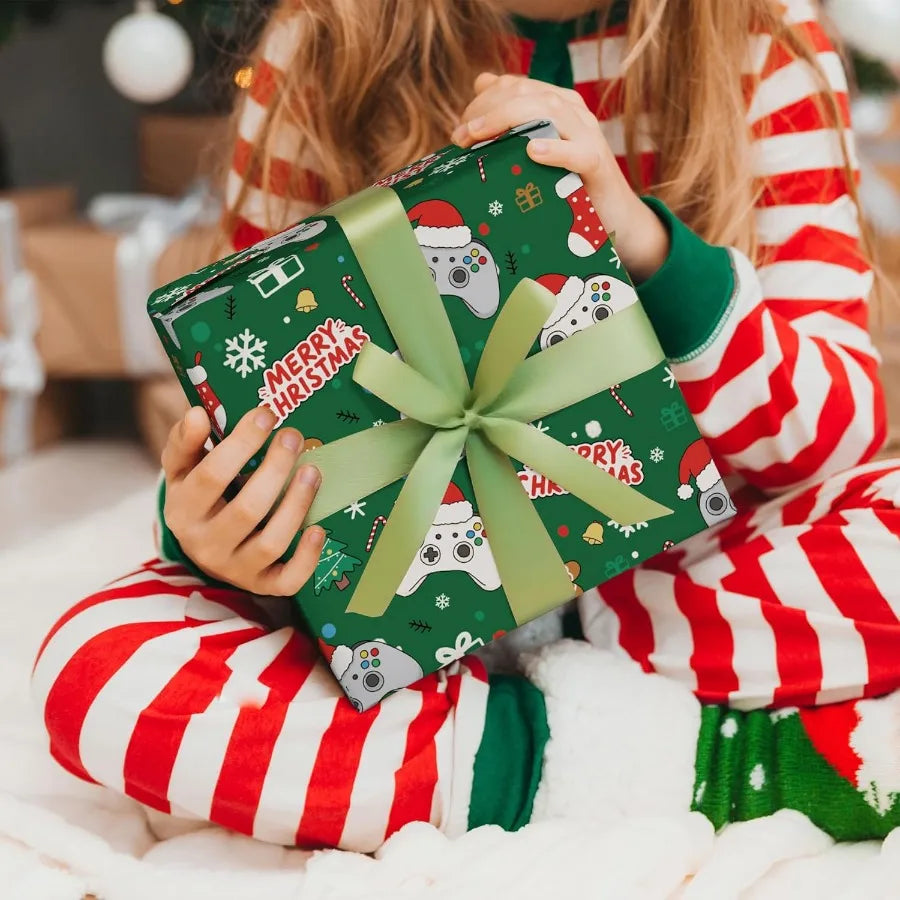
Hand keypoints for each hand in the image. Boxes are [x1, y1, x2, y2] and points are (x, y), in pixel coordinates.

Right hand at [161, 406, 324, 594]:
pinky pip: (287, 580)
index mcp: (183, 509)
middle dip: (275, 470)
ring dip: (296, 505)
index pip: (211, 476)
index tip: (266, 415)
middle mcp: (206, 544)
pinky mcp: (262, 584)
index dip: (240, 444)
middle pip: (247, 510)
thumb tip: (198, 413)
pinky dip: (307, 558)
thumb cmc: (199, 494)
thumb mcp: (184, 468)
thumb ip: (186, 441)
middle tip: (294, 437)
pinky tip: (320, 529)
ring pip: (270, 543)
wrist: (203, 543)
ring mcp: (235, 568)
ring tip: (313, 471)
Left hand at [452, 73, 669, 282]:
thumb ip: (513, 120)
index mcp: (558, 105)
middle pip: (528, 93)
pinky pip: (577, 153)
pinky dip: (554, 150)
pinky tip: (532, 151)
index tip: (459, 132)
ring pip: (549, 111)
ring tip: (480, 137)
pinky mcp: (597, 166)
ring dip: (507, 121)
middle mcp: (574, 113)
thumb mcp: (537, 150)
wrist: (613, 216)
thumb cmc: (568, 185)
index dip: (483, 101)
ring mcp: (588, 137)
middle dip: (487, 110)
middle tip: (460, 138)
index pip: (516, 86)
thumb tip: (482, 82)